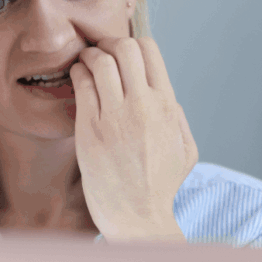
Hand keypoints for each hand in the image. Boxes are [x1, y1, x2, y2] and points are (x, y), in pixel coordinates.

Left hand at [69, 37, 197, 240]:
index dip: (131, 43)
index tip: (120, 53)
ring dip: (88, 56)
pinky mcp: (89, 130)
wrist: (138, 218)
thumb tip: (166, 95)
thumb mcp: (186, 149)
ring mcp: (114, 117)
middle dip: (107, 44)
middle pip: (123, 47)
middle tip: (99, 53)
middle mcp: (142, 106)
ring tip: (84, 64)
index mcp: (167, 106)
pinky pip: (81, 86)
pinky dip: (76, 74)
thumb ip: (178, 117)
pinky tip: (76, 80)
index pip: (149, 50)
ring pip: (99, 62)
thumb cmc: (161, 187)